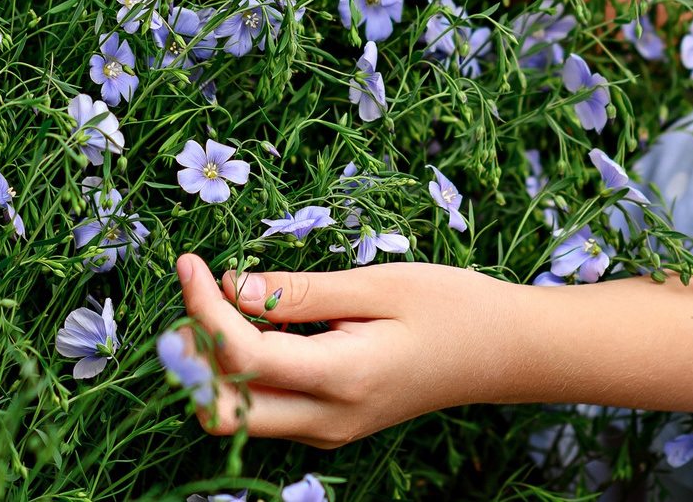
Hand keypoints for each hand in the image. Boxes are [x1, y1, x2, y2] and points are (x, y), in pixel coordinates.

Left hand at [172, 252, 515, 447]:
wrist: (502, 353)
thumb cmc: (450, 306)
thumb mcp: (376, 284)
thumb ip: (300, 292)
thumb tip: (230, 288)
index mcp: (341, 379)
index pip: (241, 358)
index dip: (202, 310)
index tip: (190, 263)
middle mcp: (326, 420)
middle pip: (222, 411)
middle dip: (193, 356)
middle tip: (194, 293)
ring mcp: (327, 430)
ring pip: (239, 414)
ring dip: (214, 363)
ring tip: (221, 300)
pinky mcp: (329, 425)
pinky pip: (267, 407)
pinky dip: (245, 370)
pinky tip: (258, 322)